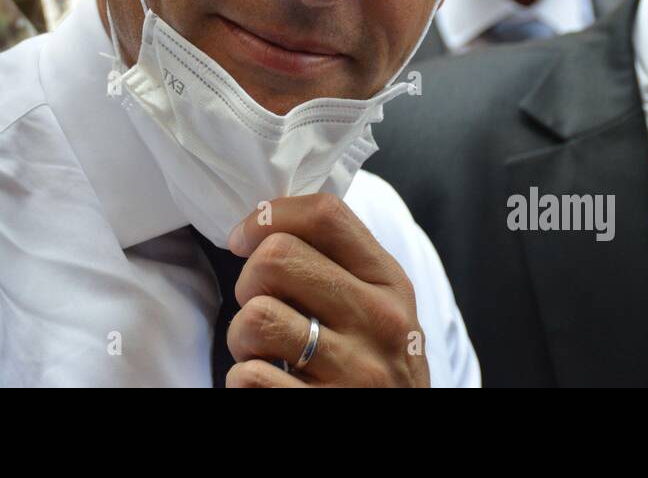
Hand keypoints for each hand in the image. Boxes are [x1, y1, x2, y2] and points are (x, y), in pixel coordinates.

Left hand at [222, 192, 429, 386]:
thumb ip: (341, 266)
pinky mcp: (326, 406)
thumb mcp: (382, 308)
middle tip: (259, 306)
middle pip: (277, 256)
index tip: (243, 240)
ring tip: (262, 350)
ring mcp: (356, 369)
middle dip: (248, 280)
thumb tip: (265, 226)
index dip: (269, 217)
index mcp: (390, 283)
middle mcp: (379, 320)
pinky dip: (243, 380)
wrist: (406, 432)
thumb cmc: (378, 366)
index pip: (326, 215)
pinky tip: (268, 384)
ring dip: (241, 336)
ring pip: (256, 316)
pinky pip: (251, 376)